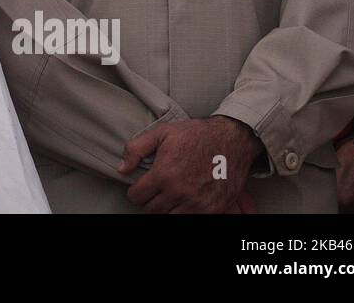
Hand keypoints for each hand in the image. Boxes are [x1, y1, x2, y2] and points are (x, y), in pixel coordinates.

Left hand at [120, 116, 262, 212]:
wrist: (232, 139)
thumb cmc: (195, 134)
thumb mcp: (161, 133)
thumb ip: (136, 149)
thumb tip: (122, 169)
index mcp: (164, 174)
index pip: (137, 197)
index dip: (135, 191)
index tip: (139, 187)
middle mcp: (180, 192)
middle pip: (152, 211)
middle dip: (149, 201)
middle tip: (154, 192)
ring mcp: (198, 203)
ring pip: (169, 218)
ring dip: (166, 209)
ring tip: (168, 197)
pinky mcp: (214, 209)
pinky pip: (191, 220)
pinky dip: (184, 212)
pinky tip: (183, 202)